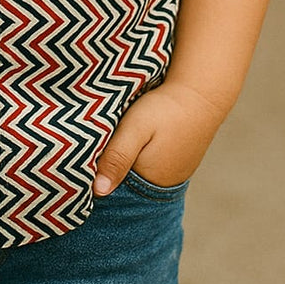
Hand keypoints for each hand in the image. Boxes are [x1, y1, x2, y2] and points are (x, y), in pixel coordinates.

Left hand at [93, 82, 225, 195]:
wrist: (201, 91)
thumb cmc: (166, 108)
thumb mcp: (135, 129)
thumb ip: (117, 157)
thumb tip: (98, 192)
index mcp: (151, 182)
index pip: (114, 187)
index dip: (97, 173)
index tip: (83, 155)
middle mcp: (163, 183)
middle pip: (126, 181)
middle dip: (109, 166)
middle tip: (96, 140)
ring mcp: (173, 172)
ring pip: (138, 170)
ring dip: (125, 158)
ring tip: (114, 137)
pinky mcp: (178, 158)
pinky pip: (151, 162)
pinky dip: (140, 152)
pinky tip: (134, 136)